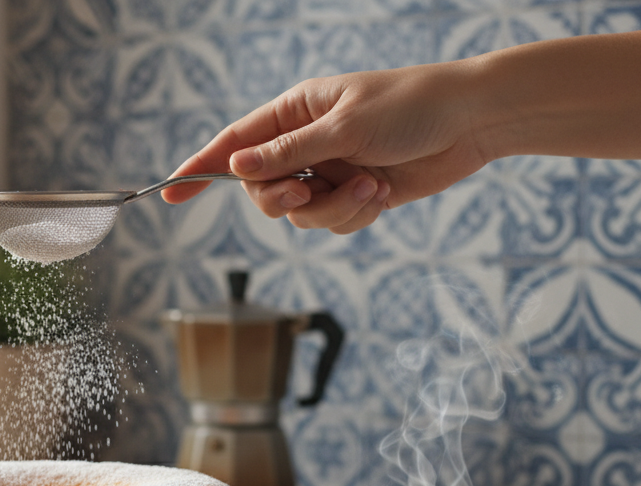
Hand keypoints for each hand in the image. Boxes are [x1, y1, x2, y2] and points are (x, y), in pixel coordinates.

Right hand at [163, 61, 491, 233]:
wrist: (471, 123)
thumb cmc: (411, 106)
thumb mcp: (344, 127)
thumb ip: (288, 152)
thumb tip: (236, 166)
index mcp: (294, 112)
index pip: (234, 143)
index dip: (200, 169)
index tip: (169, 196)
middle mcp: (305, 144)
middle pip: (262, 190)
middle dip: (283, 200)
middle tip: (306, 195)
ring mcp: (329, 172)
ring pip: (300, 215)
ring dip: (333, 209)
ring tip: (369, 187)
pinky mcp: (354, 195)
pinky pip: (333, 224)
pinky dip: (355, 215)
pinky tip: (381, 193)